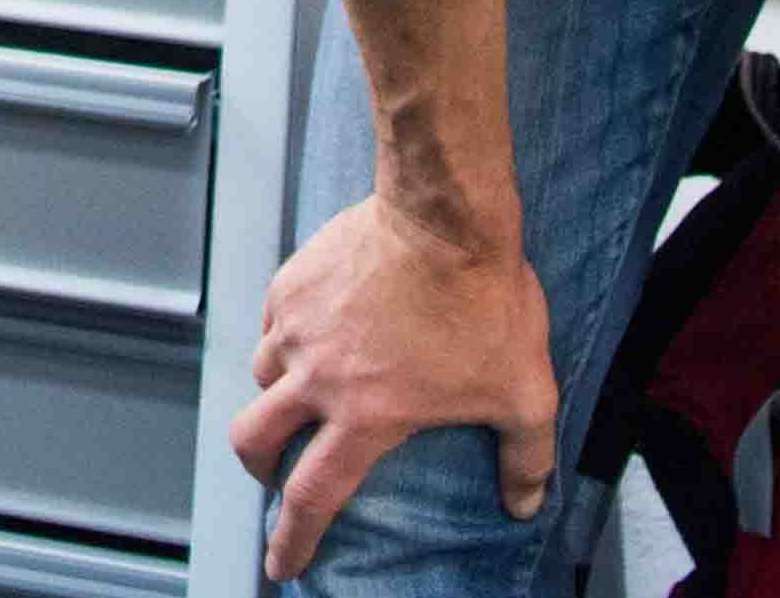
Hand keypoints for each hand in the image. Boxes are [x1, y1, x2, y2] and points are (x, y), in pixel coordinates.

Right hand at [232, 198, 555, 582]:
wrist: (444, 215)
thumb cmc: (483, 301)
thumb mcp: (523, 392)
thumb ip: (525, 457)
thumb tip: (524, 503)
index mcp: (365, 417)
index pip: (312, 495)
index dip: (292, 538)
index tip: (279, 564)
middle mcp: (318, 377)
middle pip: (253, 439)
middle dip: (259, 468)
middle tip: (275, 473)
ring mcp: (298, 324)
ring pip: (259, 375)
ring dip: (273, 396)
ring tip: (302, 393)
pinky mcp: (294, 280)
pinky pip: (273, 322)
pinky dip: (284, 339)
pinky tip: (313, 332)